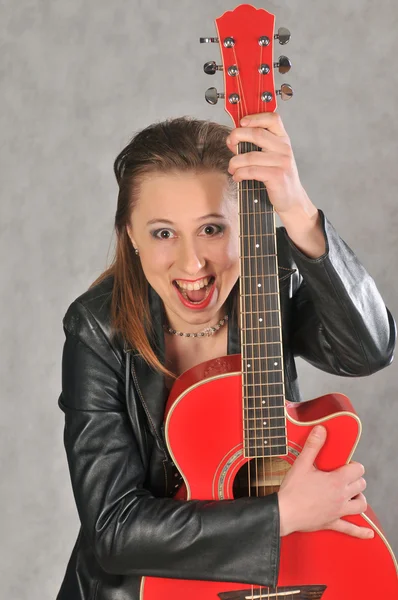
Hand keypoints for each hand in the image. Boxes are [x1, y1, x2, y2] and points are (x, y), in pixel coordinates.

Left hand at [226, 113, 325, 257]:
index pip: (272, 119)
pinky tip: (237, 177)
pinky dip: (240, 173)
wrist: (292, 200)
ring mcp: (282, 162)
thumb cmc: (277, 178)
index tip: (241, 122)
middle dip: (237, 136)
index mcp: (283, 139)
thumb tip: (233, 138)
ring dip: (235, 162)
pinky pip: (251, 171)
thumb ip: (256, 146)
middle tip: (230, 144)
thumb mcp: (271, 157)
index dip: (255, 117)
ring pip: (250, 156)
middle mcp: (284, 148)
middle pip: (256, 134)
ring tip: (232, 168)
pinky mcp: (277, 176)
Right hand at [278, 425, 374, 538]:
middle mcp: (341, 496)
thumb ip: (313, 446)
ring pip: (360, 505)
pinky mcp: (332, 523)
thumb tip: (321, 430)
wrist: (284, 513)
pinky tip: (368, 534)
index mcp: (336, 481)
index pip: (357, 470)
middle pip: (361, 485)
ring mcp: (338, 511)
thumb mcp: (301, 464)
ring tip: (352, 493)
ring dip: (359, 497)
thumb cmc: (292, 490)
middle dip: (355, 479)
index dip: (353, 465)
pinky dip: (360, 532)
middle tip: (344, 476)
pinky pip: (350, 529)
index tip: (343, 464)